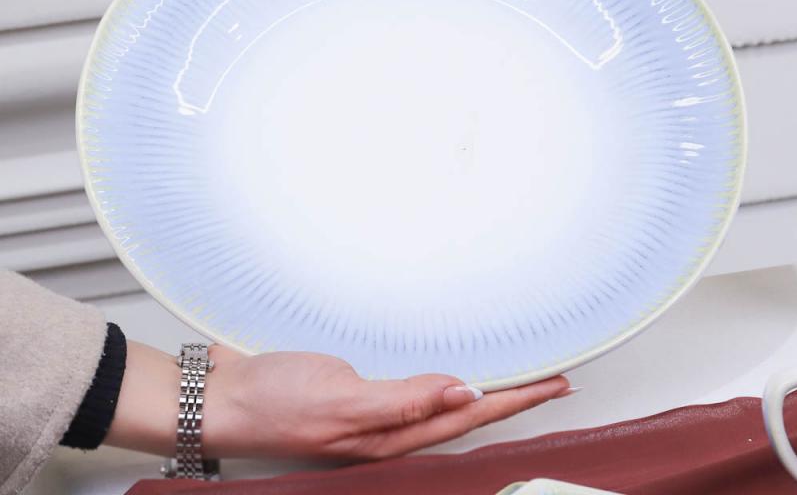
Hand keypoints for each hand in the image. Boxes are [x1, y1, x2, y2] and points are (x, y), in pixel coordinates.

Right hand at [106, 342, 570, 459]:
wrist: (227, 397)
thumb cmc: (275, 400)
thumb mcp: (339, 399)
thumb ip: (400, 400)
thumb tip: (460, 392)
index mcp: (392, 433)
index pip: (469, 414)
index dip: (515, 400)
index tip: (555, 384)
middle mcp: (391, 428)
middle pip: (467, 413)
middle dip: (513, 399)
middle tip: (553, 380)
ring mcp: (375, 415)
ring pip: (446, 406)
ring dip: (485, 392)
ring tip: (517, 380)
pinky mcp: (360, 397)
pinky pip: (417, 393)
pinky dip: (445, 384)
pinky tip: (449, 377)